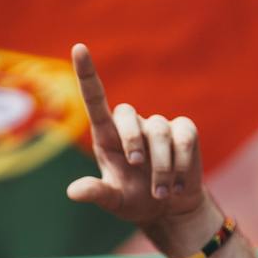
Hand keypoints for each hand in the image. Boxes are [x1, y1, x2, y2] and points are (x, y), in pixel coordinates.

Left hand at [65, 44, 220, 257]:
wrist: (171, 210)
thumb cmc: (136, 201)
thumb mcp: (114, 201)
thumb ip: (97, 193)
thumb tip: (73, 192)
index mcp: (108, 136)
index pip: (95, 99)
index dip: (87, 73)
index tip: (78, 47)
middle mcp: (131, 125)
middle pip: (127, 114)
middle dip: (133, 142)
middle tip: (138, 168)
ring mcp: (159, 126)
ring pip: (159, 132)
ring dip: (160, 168)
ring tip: (160, 192)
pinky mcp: (184, 131)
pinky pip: (183, 138)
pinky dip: (181, 164)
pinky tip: (178, 185)